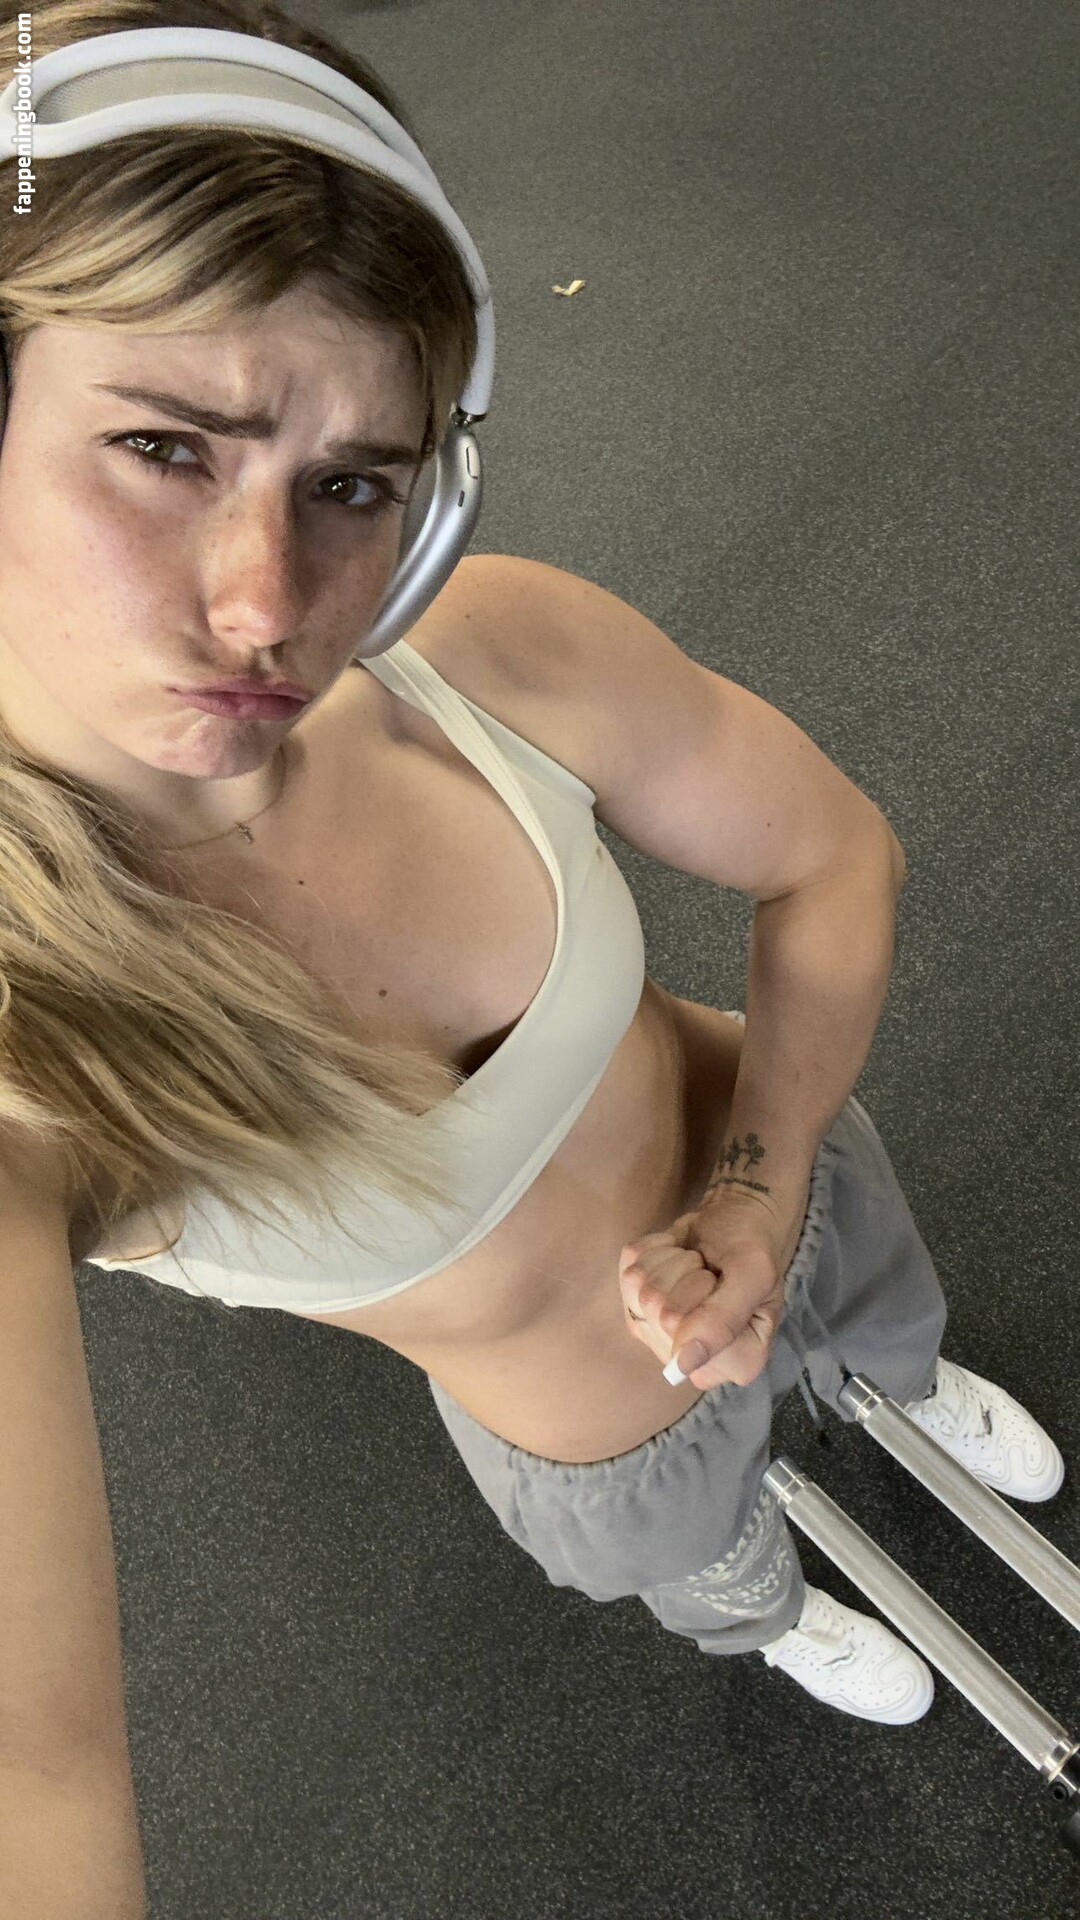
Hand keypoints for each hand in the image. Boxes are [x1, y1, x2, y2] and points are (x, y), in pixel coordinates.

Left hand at [618, 1180, 809, 1390]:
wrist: (735, 1219)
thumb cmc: (752, 1245)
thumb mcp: (753, 1274)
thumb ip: (723, 1321)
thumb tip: (682, 1366)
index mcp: (740, 1362)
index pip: (687, 1336)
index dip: (702, 1296)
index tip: (722, 1281)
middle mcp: (698, 1361)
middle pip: (659, 1314)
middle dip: (683, 1276)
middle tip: (707, 1269)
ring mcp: (662, 1338)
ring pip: (640, 1293)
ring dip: (667, 1261)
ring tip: (694, 1261)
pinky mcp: (637, 1312)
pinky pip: (626, 1274)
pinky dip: (651, 1253)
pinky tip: (675, 1254)